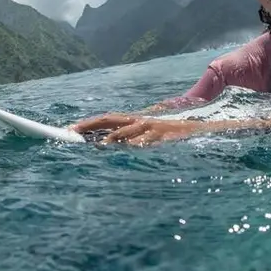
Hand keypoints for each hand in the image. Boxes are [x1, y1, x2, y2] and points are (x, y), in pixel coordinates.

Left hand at [69, 113, 202, 145]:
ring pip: (127, 132)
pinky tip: (127, 151)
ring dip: (111, 139)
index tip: (69, 130)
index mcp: (135, 120)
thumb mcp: (150, 134)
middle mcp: (140, 120)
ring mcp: (151, 127)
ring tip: (97, 147)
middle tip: (72, 134)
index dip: (87, 123)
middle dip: (90, 126)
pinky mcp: (164, 136)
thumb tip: (107, 147)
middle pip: (110, 120)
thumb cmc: (172, 136)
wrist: (201, 129)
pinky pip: (147, 142)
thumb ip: (132, 139)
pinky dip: (136, 146)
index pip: (107, 119)